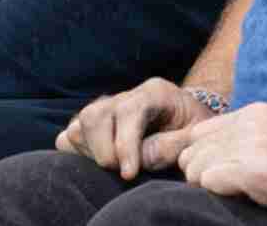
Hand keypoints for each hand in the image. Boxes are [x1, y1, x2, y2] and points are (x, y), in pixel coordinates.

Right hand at [55, 79, 216, 180]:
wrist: (191, 121)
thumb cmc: (195, 129)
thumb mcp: (195, 136)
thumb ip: (169, 147)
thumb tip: (138, 159)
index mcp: (155, 92)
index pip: (128, 111)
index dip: (125, 144)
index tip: (129, 173)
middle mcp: (126, 95)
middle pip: (96, 114)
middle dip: (105, 150)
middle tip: (124, 171)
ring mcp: (107, 107)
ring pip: (80, 123)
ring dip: (92, 151)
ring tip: (115, 166)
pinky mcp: (95, 123)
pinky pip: (71, 134)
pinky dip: (79, 150)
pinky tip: (101, 160)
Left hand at [151, 103, 266, 219]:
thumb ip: (251, 138)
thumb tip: (215, 159)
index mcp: (255, 113)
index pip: (200, 130)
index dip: (199, 156)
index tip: (210, 177)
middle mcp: (250, 123)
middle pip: (193, 148)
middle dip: (200, 173)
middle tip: (224, 191)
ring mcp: (252, 145)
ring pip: (196, 166)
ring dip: (208, 186)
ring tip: (236, 195)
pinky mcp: (256, 171)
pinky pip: (210, 182)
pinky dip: (219, 194)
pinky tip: (245, 198)